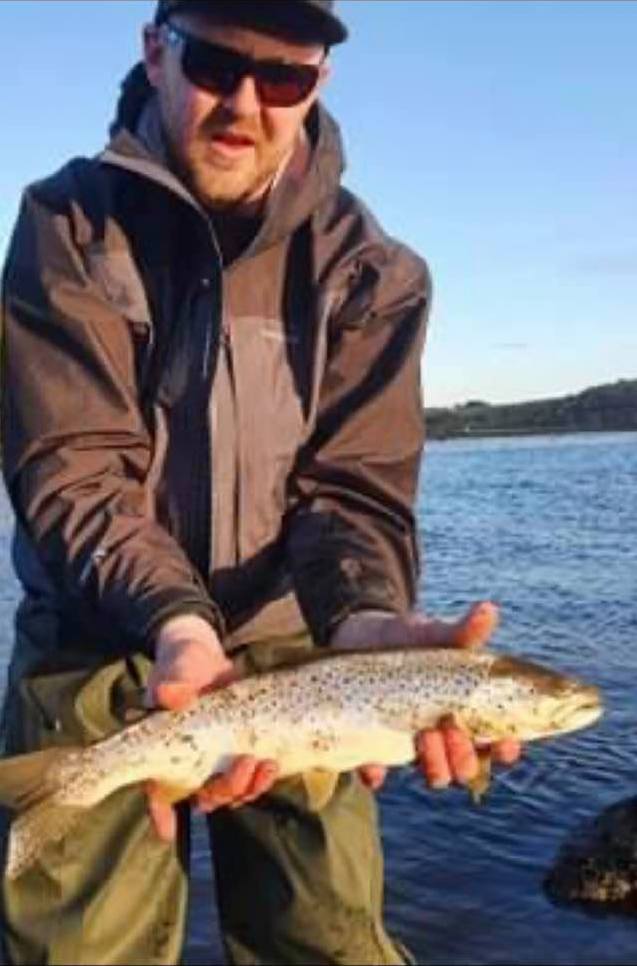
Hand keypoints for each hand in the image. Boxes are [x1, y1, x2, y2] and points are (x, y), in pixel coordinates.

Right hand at [145, 615, 278, 840]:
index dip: (161, 815)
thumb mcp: (176, 671)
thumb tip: (169, 693)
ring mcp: (216, 760)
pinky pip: (250, 775)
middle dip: (225, 790)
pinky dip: (260, 777)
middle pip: (204, 796)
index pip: (157, 792)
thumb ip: (173, 684)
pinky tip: (272, 766)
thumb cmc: (181, 665)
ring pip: (230, 791)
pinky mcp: (240, 750)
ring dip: (247, 787)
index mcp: (164, 753)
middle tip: (244, 765)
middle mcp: (189, 763)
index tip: (168, 831)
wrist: (205, 655)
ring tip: (265, 767)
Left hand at [331, 602, 521, 792]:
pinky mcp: (374, 745)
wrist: (362, 635)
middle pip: (466, 766)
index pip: (497, 740)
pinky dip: (378, 773)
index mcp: (467, 712)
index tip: (505, 742)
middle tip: (453, 729)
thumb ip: (462, 631)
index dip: (506, 747)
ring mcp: (411, 744)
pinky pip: (377, 772)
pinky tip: (377, 768)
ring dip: (435, 764)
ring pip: (432, 773)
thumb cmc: (411, 640)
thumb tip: (488, 609)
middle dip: (465, 757)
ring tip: (426, 735)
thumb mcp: (435, 634)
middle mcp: (444, 736)